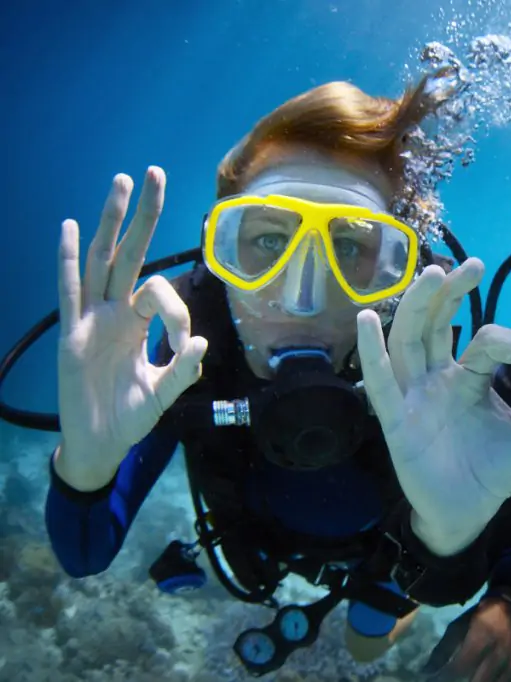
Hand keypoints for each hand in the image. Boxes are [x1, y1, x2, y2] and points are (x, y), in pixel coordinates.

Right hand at [55, 167, 206, 490]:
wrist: (101, 445)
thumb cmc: (132, 416)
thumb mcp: (165, 393)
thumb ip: (182, 369)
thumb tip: (200, 341)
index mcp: (140, 322)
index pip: (160, 292)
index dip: (176, 310)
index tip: (182, 343)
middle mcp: (115, 312)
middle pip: (130, 252)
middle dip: (144, 216)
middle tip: (156, 173)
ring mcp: (91, 320)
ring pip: (100, 261)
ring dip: (111, 222)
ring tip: (121, 184)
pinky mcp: (71, 335)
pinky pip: (69, 292)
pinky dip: (68, 261)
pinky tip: (70, 228)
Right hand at [356, 259, 510, 554]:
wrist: (469, 513)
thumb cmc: (493, 471)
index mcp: (469, 377)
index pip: (485, 342)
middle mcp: (438, 378)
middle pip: (436, 323)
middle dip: (450, 292)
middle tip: (470, 264)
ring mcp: (415, 396)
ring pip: (409, 342)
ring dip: (417, 307)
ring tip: (431, 275)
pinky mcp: (397, 421)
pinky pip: (381, 384)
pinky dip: (371, 353)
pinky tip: (367, 319)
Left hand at [423, 597, 510, 681]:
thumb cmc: (479, 616)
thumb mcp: (458, 627)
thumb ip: (442, 651)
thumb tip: (426, 672)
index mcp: (482, 637)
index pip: (461, 666)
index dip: (445, 677)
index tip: (432, 679)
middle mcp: (498, 651)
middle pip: (478, 681)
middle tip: (448, 681)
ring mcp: (510, 662)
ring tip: (464, 680)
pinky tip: (480, 681)